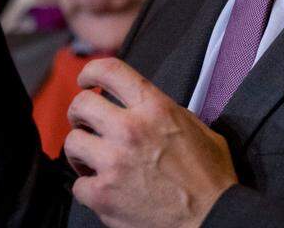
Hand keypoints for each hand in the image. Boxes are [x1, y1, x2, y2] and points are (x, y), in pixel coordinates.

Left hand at [65, 58, 237, 227]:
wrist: (211, 217)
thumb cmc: (210, 177)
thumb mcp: (197, 128)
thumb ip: (166, 112)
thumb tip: (147, 108)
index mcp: (155, 108)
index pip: (110, 70)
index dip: (91, 71)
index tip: (86, 80)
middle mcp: (130, 129)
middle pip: (81, 105)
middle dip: (79, 114)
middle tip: (86, 124)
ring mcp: (113, 162)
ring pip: (72, 142)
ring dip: (81, 152)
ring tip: (93, 160)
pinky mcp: (102, 194)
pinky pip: (77, 184)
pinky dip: (88, 188)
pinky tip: (105, 189)